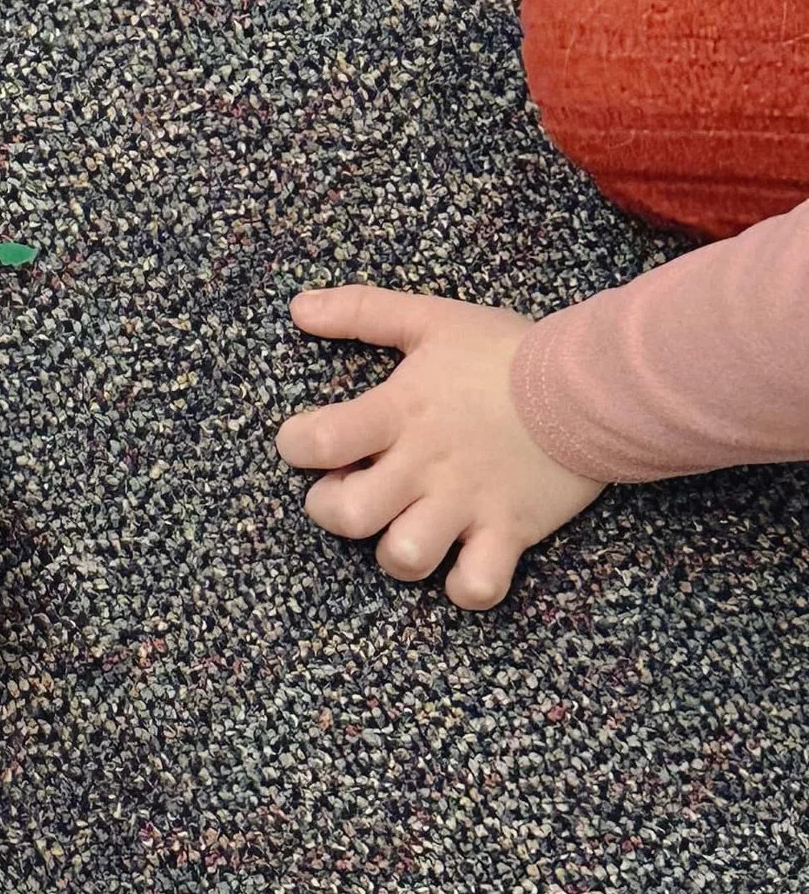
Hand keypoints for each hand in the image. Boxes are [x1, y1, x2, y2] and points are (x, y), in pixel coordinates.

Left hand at [277, 287, 604, 607]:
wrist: (597, 381)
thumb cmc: (507, 351)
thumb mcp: (430, 319)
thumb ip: (361, 311)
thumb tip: (299, 307)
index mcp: (400, 412)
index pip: (316, 442)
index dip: (296, 447)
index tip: (309, 442)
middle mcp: (426, 464)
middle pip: (348, 517)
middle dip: (333, 510)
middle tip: (352, 491)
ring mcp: (468, 503)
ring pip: (405, 557)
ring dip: (396, 550)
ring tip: (407, 527)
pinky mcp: (511, 531)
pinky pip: (479, 587)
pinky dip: (465, 586)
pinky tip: (462, 563)